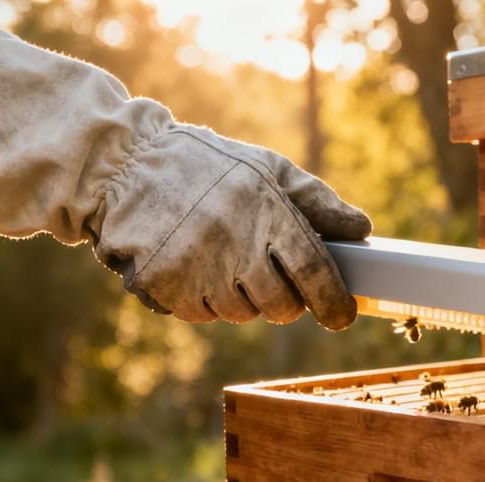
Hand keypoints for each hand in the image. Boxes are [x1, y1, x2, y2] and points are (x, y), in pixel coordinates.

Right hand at [95, 128, 365, 328]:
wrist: (123, 163)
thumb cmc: (206, 166)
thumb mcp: (265, 168)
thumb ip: (316, 200)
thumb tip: (361, 229)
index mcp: (267, 209)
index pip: (314, 271)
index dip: (333, 302)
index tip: (342, 317)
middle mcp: (235, 241)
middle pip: (280, 306)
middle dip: (284, 301)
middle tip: (270, 278)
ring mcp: (198, 267)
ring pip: (240, 314)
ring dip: (240, 298)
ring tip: (222, 259)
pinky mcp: (164, 285)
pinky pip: (200, 314)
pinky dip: (203, 299)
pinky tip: (192, 265)